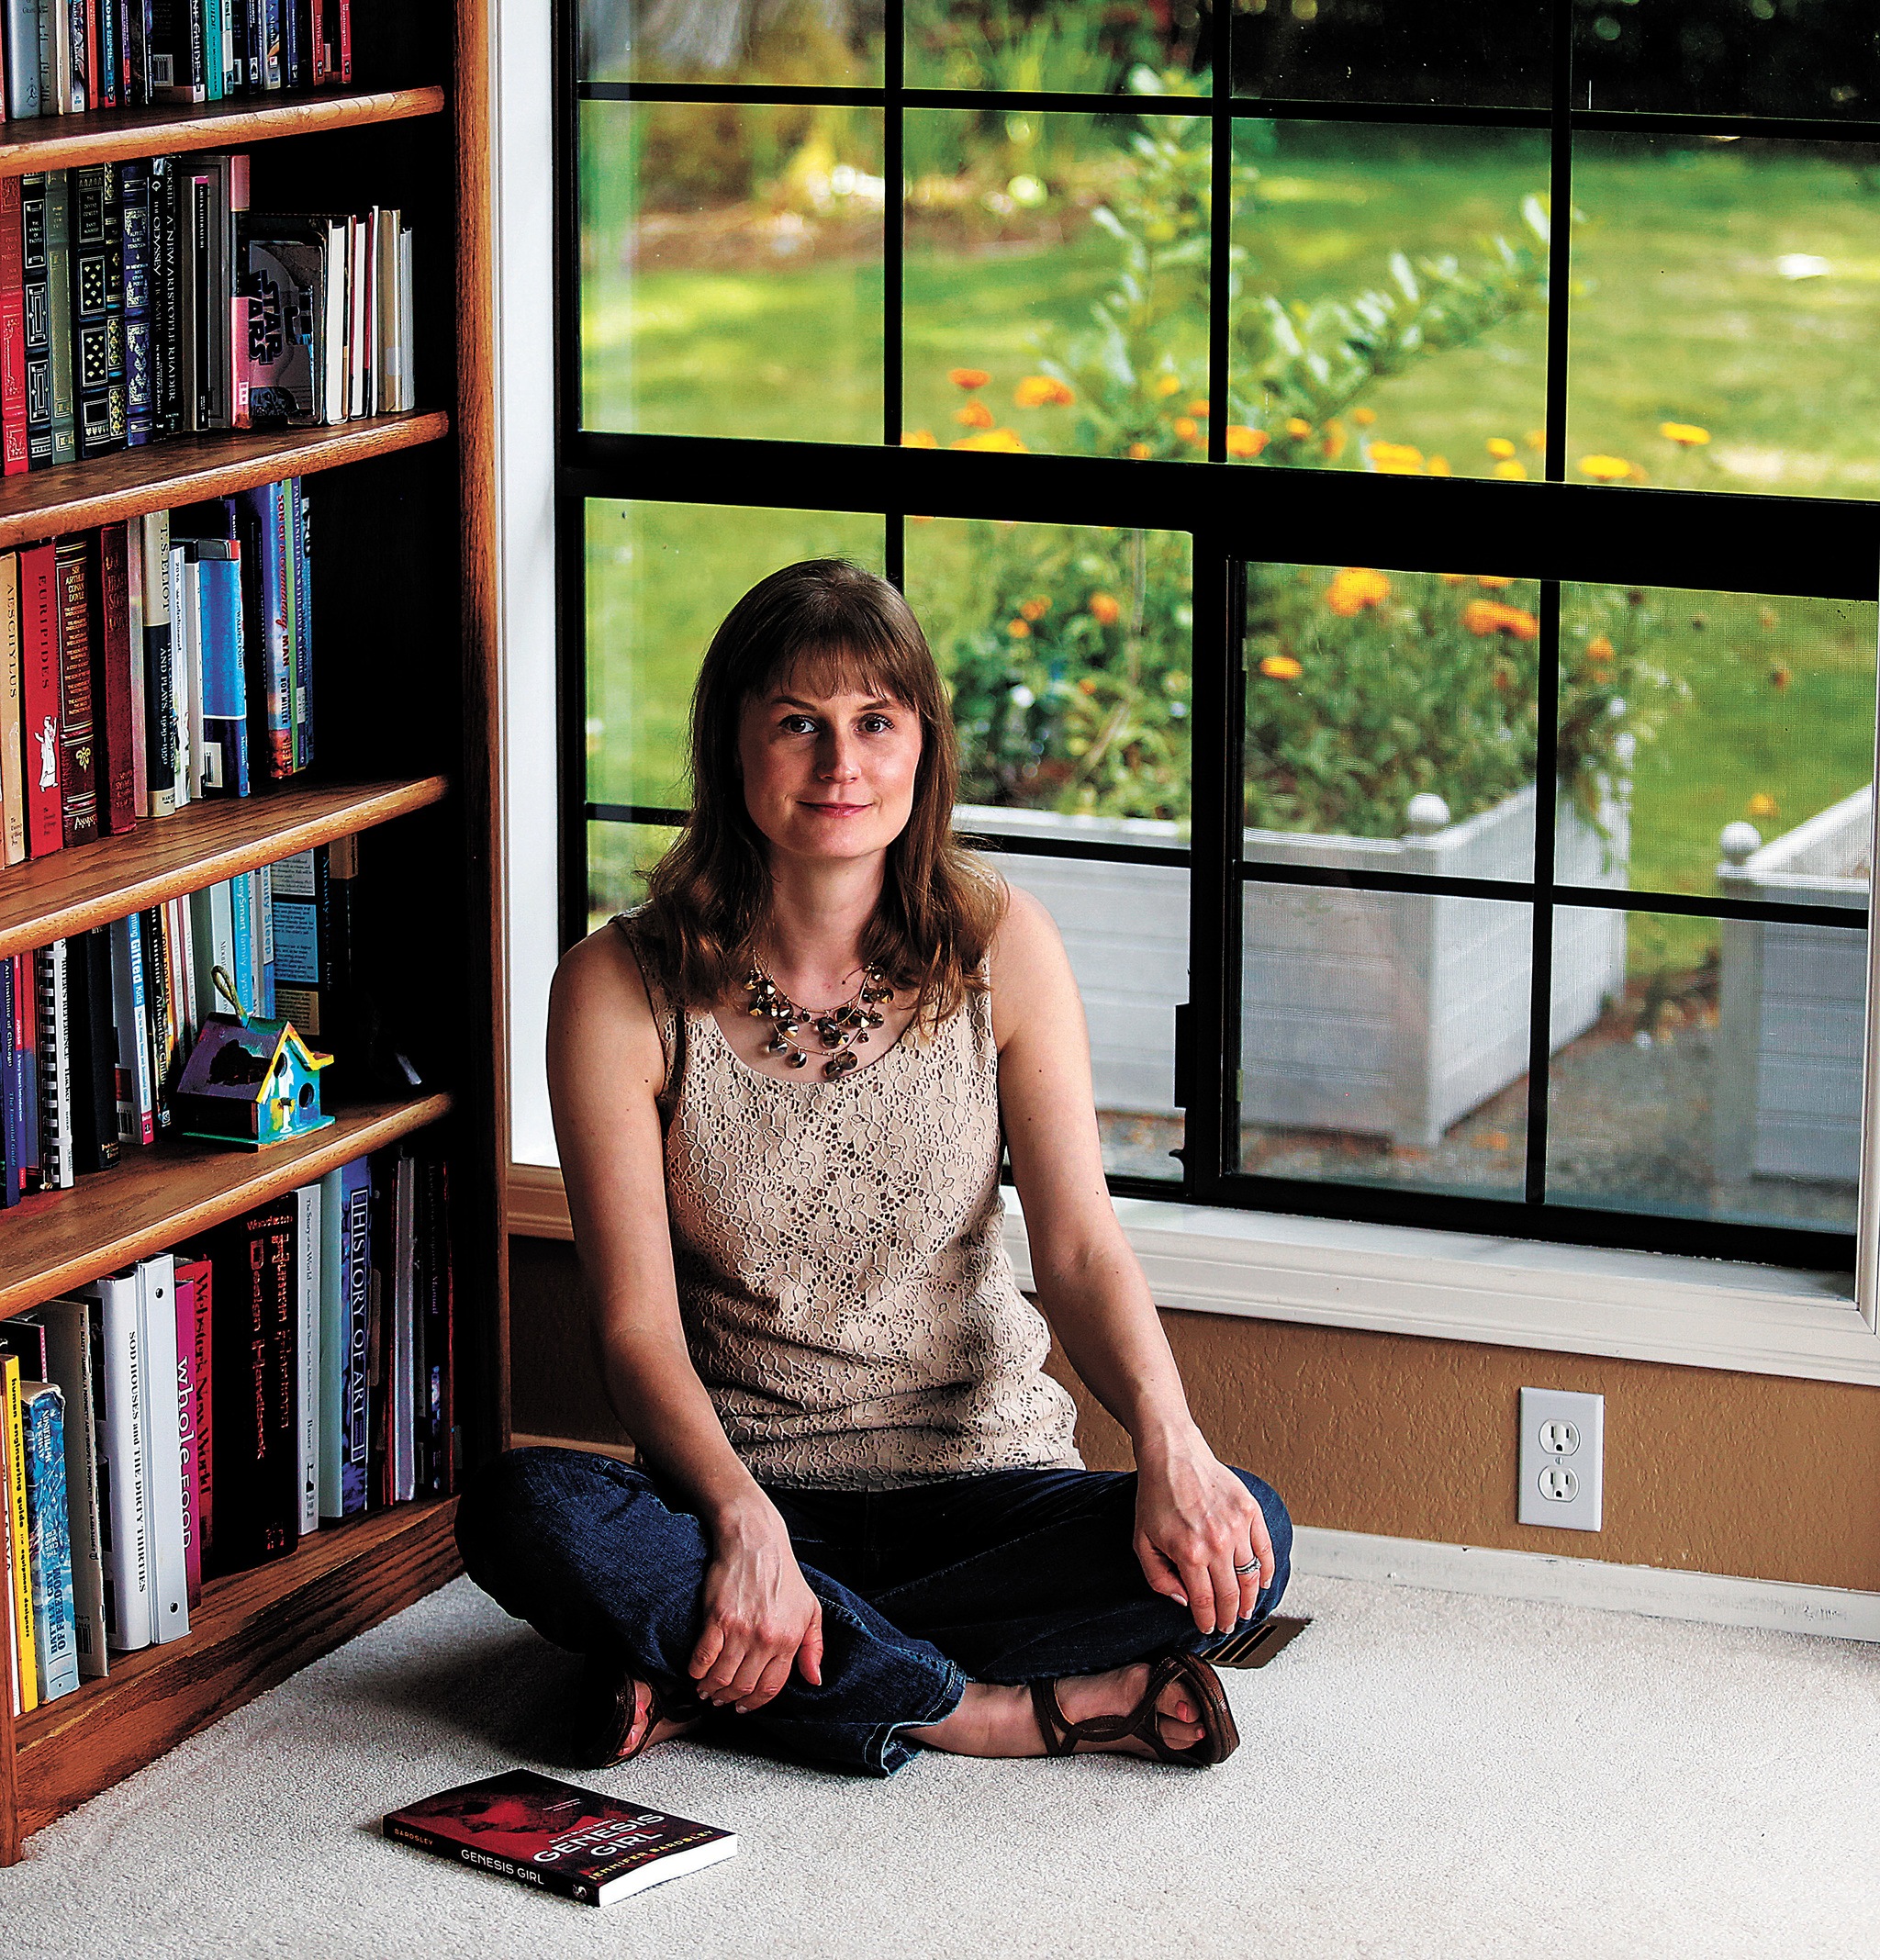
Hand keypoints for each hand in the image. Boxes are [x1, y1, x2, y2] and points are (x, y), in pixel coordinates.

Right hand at [689, 1502, 824, 1713]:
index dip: (755, 1703)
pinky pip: (703, 1657)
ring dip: (711, 1689)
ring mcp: (740, 1630)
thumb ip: (814, 1647)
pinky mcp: (717, 1618)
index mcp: (789, 1639)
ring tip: (706, 1690)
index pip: (771, 1687)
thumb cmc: (784, 1575)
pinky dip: (696, 1671)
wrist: (756, 1542)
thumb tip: (814, 1680)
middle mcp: (766, 1639)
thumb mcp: (810, 1609)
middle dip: (730, 1699)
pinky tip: (695, 1672)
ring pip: (721, 1677)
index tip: (743, 1707)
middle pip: (743, 1686)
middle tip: (721, 1699)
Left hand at [1133, 1427, 1274, 1637]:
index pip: (1205, 1601)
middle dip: (1230, 1617)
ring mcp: (1237, 1526)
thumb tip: (1183, 1600)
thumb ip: (1159, 1578)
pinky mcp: (1250, 1511)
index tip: (1209, 1628)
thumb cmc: (1156, 1495)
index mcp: (1189, 1552)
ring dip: (1250, 1600)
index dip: (1208, 1621)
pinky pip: (1265, 1550)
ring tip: (1245, 1611)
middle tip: (1228, 1626)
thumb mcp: (1142, 1541)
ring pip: (1251, 1577)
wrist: (1173, 1456)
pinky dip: (1267, 1571)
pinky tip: (1262, 1583)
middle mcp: (1217, 1543)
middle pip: (1231, 1595)